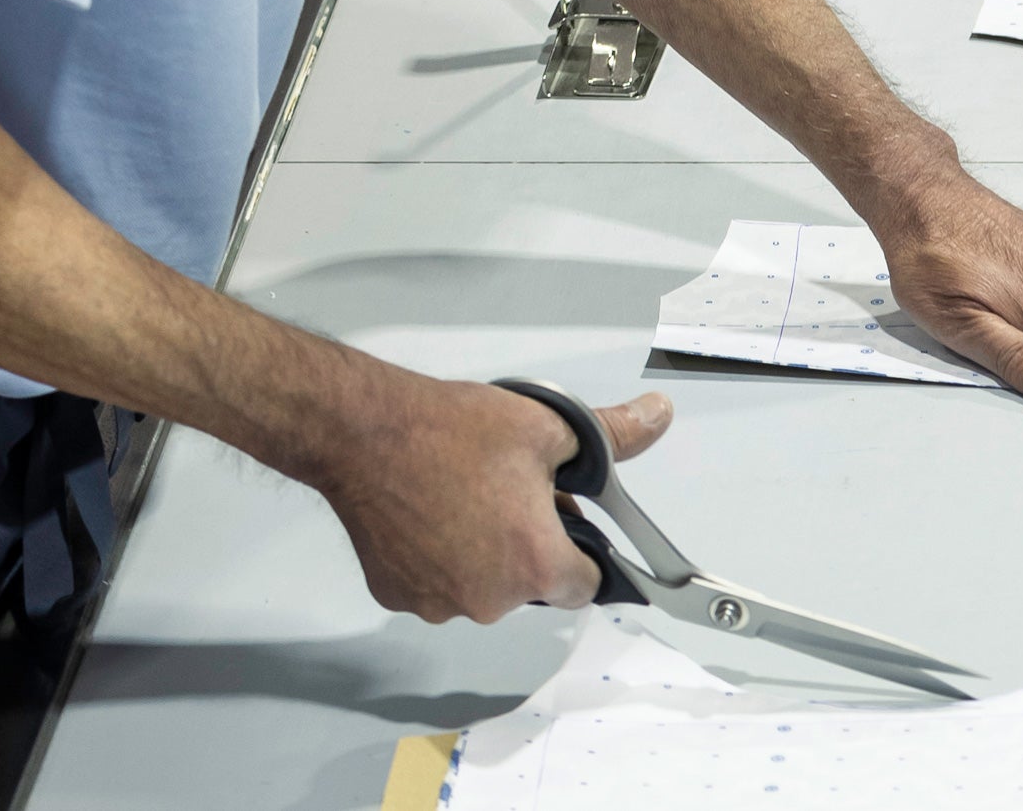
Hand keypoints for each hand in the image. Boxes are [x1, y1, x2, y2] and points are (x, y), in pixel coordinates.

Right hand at [313, 372, 673, 623]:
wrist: (366, 435)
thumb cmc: (454, 433)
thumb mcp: (551, 427)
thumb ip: (615, 435)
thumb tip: (656, 418)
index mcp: (534, 565)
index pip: (585, 586)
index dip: (586, 554)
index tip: (573, 527)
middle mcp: (486, 600)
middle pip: (531, 587)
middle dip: (532, 547)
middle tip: (517, 496)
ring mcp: (436, 604)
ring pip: (482, 587)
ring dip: (485, 555)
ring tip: (471, 498)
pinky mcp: (396, 596)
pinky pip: (437, 585)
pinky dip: (442, 560)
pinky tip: (434, 515)